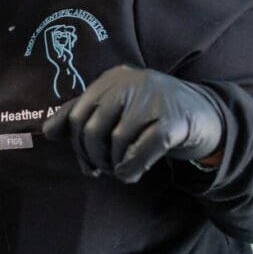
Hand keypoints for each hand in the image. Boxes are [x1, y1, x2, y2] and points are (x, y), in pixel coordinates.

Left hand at [42, 64, 223, 183]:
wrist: (205, 114)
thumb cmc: (151, 114)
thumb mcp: (116, 108)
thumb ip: (82, 115)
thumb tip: (47, 131)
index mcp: (112, 79)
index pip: (77, 115)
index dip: (75, 145)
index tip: (87, 164)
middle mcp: (131, 83)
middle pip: (92, 129)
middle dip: (93, 157)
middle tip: (103, 170)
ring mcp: (154, 98)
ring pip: (116, 141)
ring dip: (115, 164)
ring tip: (122, 170)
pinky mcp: (173, 120)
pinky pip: (141, 150)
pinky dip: (132, 168)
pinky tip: (132, 174)